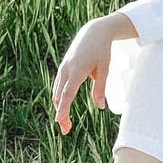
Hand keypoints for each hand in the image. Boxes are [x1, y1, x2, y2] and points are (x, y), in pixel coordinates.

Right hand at [52, 14, 129, 134]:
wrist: (94, 32)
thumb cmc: (102, 51)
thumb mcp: (105, 69)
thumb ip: (101, 88)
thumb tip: (101, 107)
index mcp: (77, 70)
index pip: (68, 93)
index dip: (63, 108)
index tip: (59, 121)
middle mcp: (66, 69)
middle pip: (59, 96)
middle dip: (61, 113)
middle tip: (67, 130)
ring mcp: (63, 68)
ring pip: (57, 92)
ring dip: (59, 107)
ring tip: (66, 123)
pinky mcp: (63, 67)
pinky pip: (59, 86)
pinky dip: (59, 98)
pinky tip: (62, 107)